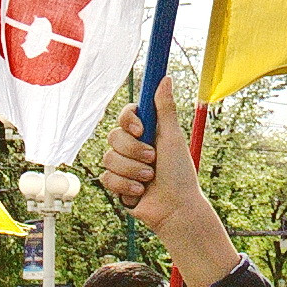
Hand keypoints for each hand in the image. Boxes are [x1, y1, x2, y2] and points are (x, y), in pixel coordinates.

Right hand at [98, 96, 240, 283]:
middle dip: (134, 152)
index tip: (140, 130)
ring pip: (109, 159)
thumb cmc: (180, 174)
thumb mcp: (173, 138)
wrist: (175, 209)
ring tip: (148, 180)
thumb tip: (165, 78)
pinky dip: (125, 186)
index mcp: (147, 132)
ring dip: (132, 171)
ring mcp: (124, 165)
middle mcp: (133, 146)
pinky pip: (107, 178)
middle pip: (114, 136)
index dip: (129, 120)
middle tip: (152, 161)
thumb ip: (165, 108)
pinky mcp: (116, 184)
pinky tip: (140, 192)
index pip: (127, 114)